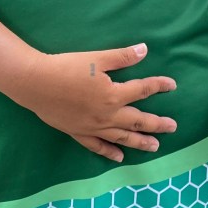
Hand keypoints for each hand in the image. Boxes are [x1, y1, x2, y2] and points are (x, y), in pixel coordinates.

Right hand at [19, 43, 177, 161]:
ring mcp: (93, 127)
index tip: (172, 85)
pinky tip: (119, 157)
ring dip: (140, 142)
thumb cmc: (66, 67)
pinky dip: (110, 152)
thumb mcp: (97, 58)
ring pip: (122, 137)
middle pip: (137, 121)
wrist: (35, 83)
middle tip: (173, 127)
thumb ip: (122, 57)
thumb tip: (145, 50)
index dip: (159, 86)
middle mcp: (107, 115)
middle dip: (157, 124)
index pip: (143, 90)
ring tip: (155, 146)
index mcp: (114, 95)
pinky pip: (98, 146)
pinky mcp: (78, 133)